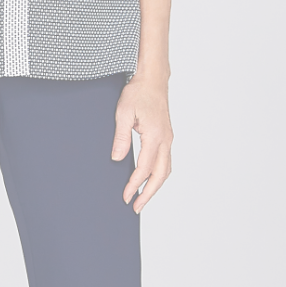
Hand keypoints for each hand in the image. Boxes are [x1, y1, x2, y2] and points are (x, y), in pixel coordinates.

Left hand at [111, 72, 172, 212]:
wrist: (153, 79)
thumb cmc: (138, 92)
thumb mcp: (123, 113)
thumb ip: (121, 137)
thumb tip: (117, 158)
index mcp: (155, 136)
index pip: (144, 168)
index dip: (135, 185)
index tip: (126, 196)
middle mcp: (165, 140)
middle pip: (160, 175)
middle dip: (148, 193)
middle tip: (136, 207)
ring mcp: (168, 139)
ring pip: (165, 170)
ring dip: (155, 186)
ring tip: (142, 198)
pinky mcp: (167, 136)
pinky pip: (165, 161)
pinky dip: (158, 175)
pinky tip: (149, 180)